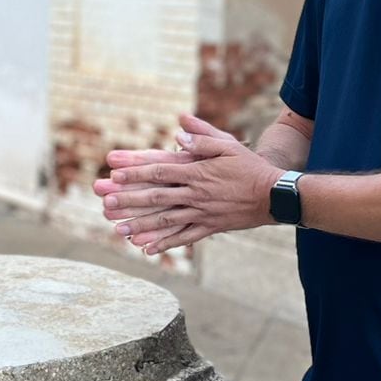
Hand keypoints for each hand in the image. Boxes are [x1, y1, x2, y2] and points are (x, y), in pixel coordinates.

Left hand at [93, 113, 278, 255]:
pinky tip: (146, 249)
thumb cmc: (249, 166)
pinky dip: (165, 244)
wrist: (274, 195)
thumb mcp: (228, 145)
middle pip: (157, 197)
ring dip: (141, 225)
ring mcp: (202, 213)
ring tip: (118, 229)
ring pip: (166, 221)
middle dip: (129, 200)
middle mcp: (196, 194)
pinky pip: (184, 237)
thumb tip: (178, 131)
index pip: (161, 171)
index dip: (137, 173)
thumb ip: (202, 138)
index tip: (115, 174)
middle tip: (107, 203)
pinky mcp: (210, 227)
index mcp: (198, 172)